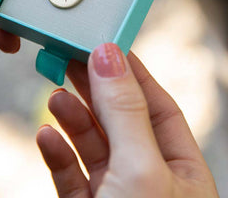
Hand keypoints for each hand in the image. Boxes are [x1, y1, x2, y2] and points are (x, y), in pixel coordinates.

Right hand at [37, 44, 217, 196]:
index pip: (157, 106)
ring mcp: (116, 194)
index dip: (130, 73)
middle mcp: (149, 178)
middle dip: (94, 88)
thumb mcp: (140, 168)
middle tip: (70, 57)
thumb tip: (108, 54)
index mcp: (181, 169)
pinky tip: (46, 135)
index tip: (104, 44)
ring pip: (93, 145)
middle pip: (119, 119)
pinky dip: (58, 153)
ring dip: (72, 117)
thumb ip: (124, 110)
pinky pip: (70, 174)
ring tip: (55, 95)